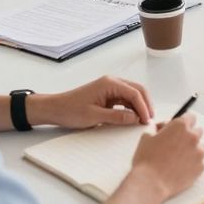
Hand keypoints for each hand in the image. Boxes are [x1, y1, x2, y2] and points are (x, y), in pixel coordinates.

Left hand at [32, 76, 153, 128]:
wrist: (54, 109)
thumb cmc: (70, 110)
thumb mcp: (94, 116)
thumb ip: (117, 117)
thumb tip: (135, 118)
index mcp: (110, 83)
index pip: (134, 93)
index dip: (143, 107)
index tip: (146, 120)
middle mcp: (112, 82)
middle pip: (137, 90)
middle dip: (145, 104)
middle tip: (149, 119)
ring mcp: (110, 88)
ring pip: (132, 95)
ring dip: (139, 106)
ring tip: (142, 120)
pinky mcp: (107, 95)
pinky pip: (124, 100)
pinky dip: (131, 108)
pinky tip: (132, 117)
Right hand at [130, 115, 203, 198]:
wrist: (150, 183)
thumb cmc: (146, 160)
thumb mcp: (146, 137)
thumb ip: (159, 129)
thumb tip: (163, 128)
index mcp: (180, 126)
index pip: (190, 117)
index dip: (184, 122)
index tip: (180, 128)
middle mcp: (193, 137)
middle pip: (197, 131)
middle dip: (188, 136)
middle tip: (176, 145)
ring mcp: (199, 153)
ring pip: (200, 147)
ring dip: (192, 150)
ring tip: (178, 159)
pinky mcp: (200, 167)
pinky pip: (199, 162)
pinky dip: (192, 164)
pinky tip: (180, 169)